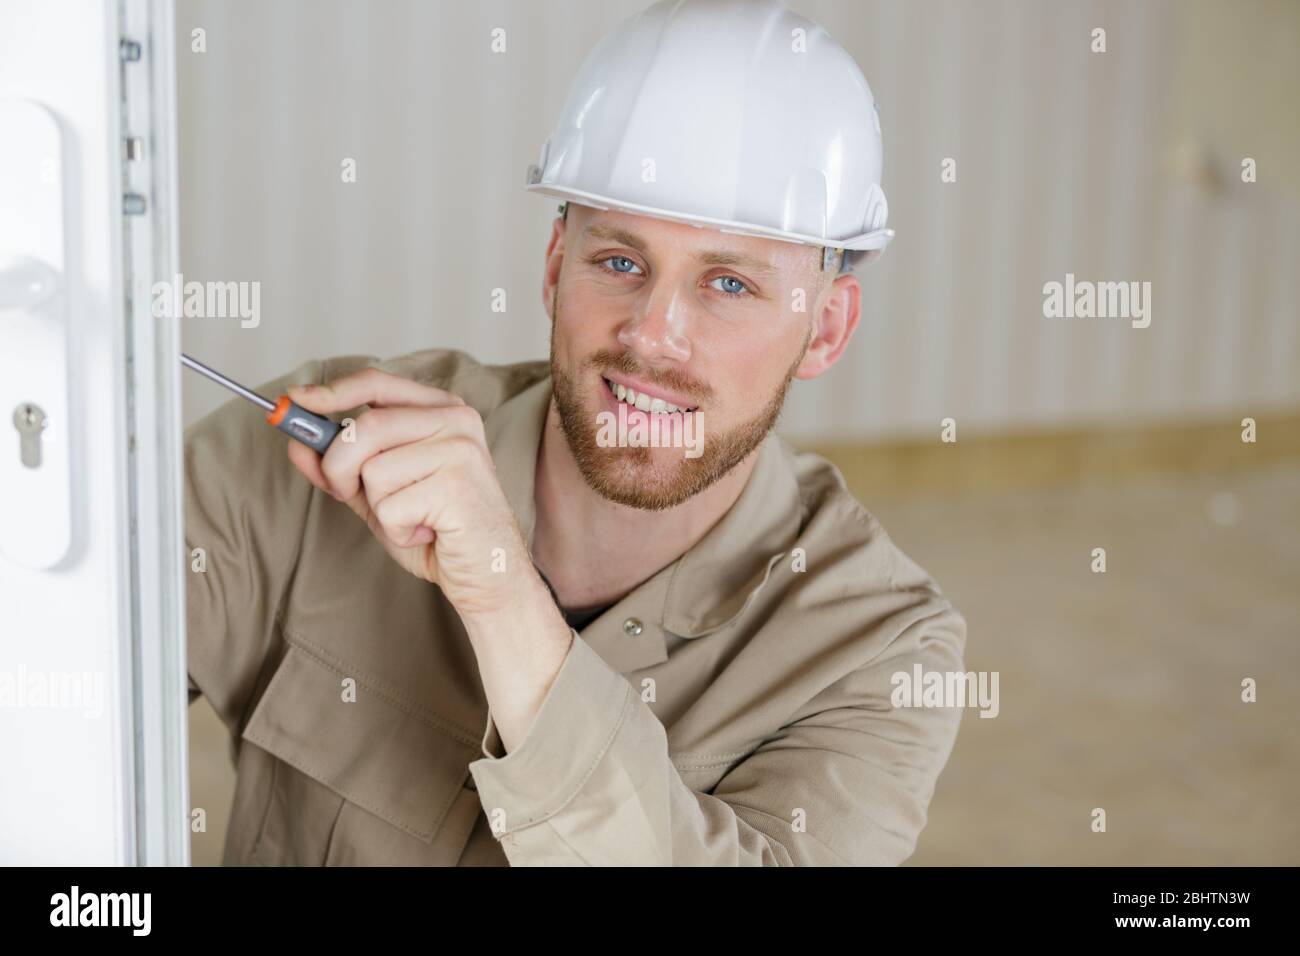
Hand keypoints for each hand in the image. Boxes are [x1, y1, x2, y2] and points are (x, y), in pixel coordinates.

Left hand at [283, 368, 533, 620]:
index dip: (331, 392)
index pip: (377, 383)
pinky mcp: (457, 485)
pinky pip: (390, 506)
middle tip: (355, 494)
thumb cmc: (438, 530)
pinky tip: (427, 532)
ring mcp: (460, 450)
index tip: (296, 402)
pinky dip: (397, 530)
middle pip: (363, 428)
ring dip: (378, 507)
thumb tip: (297, 443)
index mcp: (441, 410)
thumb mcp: (379, 493)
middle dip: (339, 470)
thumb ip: (341, 466)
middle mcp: (456, 420)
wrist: (487, 573)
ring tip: (413, 516)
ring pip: (373, 470)